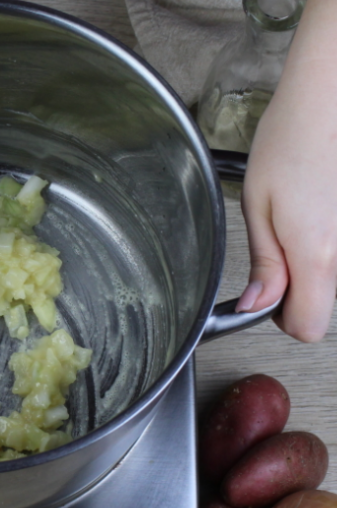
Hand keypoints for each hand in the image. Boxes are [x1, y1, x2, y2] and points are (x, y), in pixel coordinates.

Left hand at [239, 1, 336, 341]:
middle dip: (296, 290)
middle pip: (323, 305)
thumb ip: (264, 263)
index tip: (265, 292)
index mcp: (316, 253)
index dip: (279, 316)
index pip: (307, 328)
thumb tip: (257, 305)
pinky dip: (325, 247)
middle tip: (278, 247)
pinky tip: (315, 215)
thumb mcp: (258, 206)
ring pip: (334, 280)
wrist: (327, 101)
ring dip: (311, 266)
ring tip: (297, 222)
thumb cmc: (289, 143)